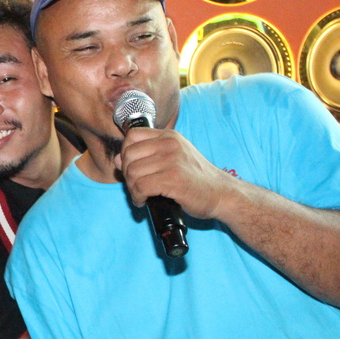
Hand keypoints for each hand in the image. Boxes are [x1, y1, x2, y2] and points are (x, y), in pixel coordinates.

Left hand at [114, 127, 233, 219]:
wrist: (222, 194)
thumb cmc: (197, 179)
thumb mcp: (174, 159)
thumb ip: (147, 156)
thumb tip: (116, 159)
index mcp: (169, 136)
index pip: (132, 136)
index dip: (125, 153)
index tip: (132, 168)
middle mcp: (170, 145)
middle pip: (128, 155)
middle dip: (126, 174)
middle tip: (136, 186)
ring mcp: (171, 161)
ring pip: (132, 172)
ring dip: (132, 189)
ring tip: (140, 196)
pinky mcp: (172, 179)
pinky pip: (140, 186)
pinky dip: (138, 197)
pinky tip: (144, 201)